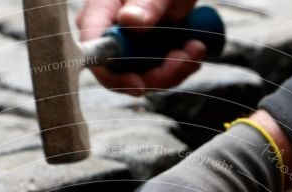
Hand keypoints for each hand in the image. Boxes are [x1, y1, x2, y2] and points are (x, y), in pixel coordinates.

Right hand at [78, 0, 205, 94]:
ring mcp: (127, 49)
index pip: (96, 53)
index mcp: (101, 11)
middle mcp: (109, 35)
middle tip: (184, 56)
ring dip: (174, 70)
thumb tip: (129, 20)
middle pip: (122, 75)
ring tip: (195, 47)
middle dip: (156, 75)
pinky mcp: (145, 57)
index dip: (113, 75)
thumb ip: (145, 3)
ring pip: (143, 80)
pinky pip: (158, 76)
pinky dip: (179, 68)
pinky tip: (193, 50)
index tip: (139, 84)